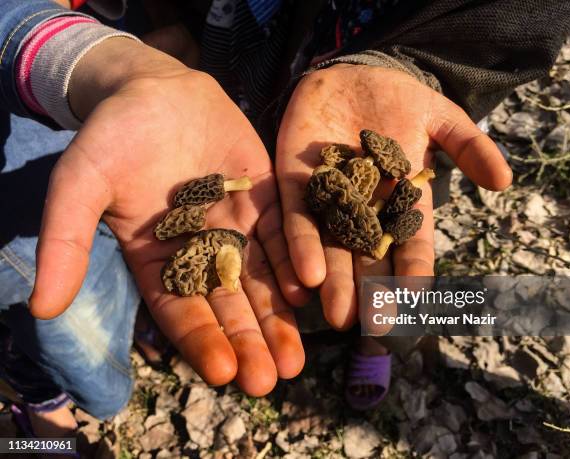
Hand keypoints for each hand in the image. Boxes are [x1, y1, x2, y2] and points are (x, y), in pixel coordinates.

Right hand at [28, 38, 307, 395]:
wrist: (154, 87)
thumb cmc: (110, 136)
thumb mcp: (80, 184)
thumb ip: (67, 242)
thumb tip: (42, 308)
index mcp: (158, 260)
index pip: (181, 310)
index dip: (200, 341)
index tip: (221, 371)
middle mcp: (202, 252)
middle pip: (228, 305)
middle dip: (248, 342)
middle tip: (268, 380)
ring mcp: (237, 226)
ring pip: (262, 279)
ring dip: (279, 317)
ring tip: (294, 357)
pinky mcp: (266, 198)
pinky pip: (284, 232)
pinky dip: (295, 258)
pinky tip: (307, 287)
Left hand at [276, 64, 511, 329]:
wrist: (353, 73)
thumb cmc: (399, 99)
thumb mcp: (441, 117)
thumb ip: (470, 146)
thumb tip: (504, 182)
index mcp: (401, 202)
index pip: (411, 244)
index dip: (414, 272)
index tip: (416, 302)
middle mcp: (364, 210)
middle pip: (369, 257)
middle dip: (371, 291)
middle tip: (373, 327)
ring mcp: (329, 200)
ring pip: (332, 248)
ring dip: (336, 282)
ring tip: (339, 316)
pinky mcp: (296, 183)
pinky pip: (297, 218)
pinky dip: (302, 245)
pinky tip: (307, 276)